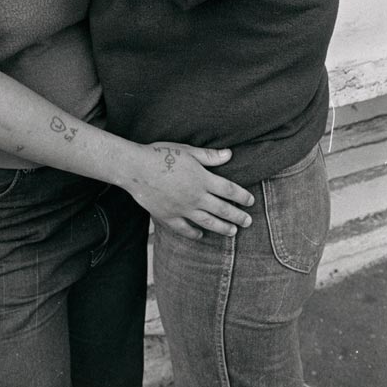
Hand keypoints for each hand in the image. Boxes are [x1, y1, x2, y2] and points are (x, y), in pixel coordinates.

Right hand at [127, 143, 254, 239]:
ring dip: (222, 228)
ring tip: (233, 232)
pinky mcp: (168, 216)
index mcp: (202, 179)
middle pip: (223, 210)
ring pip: (208, 222)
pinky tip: (200, 235)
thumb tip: (230, 154)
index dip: (242, 197)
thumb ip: (209, 156)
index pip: (229, 190)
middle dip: (238, 217)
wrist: (136, 168)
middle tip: (248, 222)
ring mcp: (183, 209)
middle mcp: (196, 197)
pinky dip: (194, 234)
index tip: (250, 201)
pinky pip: (185, 229)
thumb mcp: (187, 151)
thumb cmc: (160, 154)